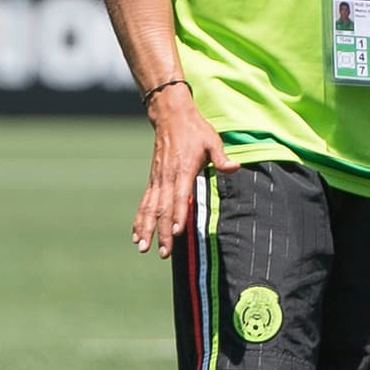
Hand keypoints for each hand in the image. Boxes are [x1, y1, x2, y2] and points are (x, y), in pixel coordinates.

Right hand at [133, 86, 239, 259]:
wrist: (171, 117)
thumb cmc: (195, 131)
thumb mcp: (212, 140)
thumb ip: (221, 157)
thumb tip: (234, 167)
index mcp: (183, 169)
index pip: (180, 196)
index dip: (178, 215)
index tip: (176, 233)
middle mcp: (167, 177)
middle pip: (163, 209)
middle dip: (162, 231)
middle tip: (163, 253)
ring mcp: (158, 180)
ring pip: (150, 209)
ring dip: (146, 229)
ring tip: (143, 248)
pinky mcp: (153, 181)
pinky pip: (145, 203)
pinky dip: (139, 220)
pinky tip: (136, 235)